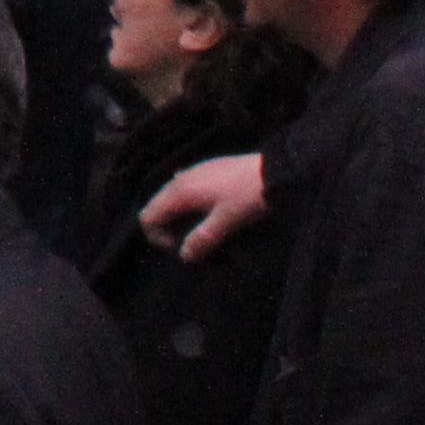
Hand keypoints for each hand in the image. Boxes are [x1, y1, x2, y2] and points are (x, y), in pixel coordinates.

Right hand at [142, 152, 268, 260]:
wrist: (276, 171)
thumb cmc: (248, 197)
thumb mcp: (226, 222)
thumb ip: (201, 239)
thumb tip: (183, 255)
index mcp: (181, 191)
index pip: (148, 215)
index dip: (157, 237)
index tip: (181, 249)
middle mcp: (182, 177)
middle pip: (157, 205)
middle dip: (166, 228)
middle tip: (190, 244)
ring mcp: (194, 170)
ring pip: (171, 196)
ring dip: (178, 216)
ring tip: (201, 231)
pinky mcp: (208, 169)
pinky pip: (186, 188)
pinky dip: (188, 204)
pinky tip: (208, 211)